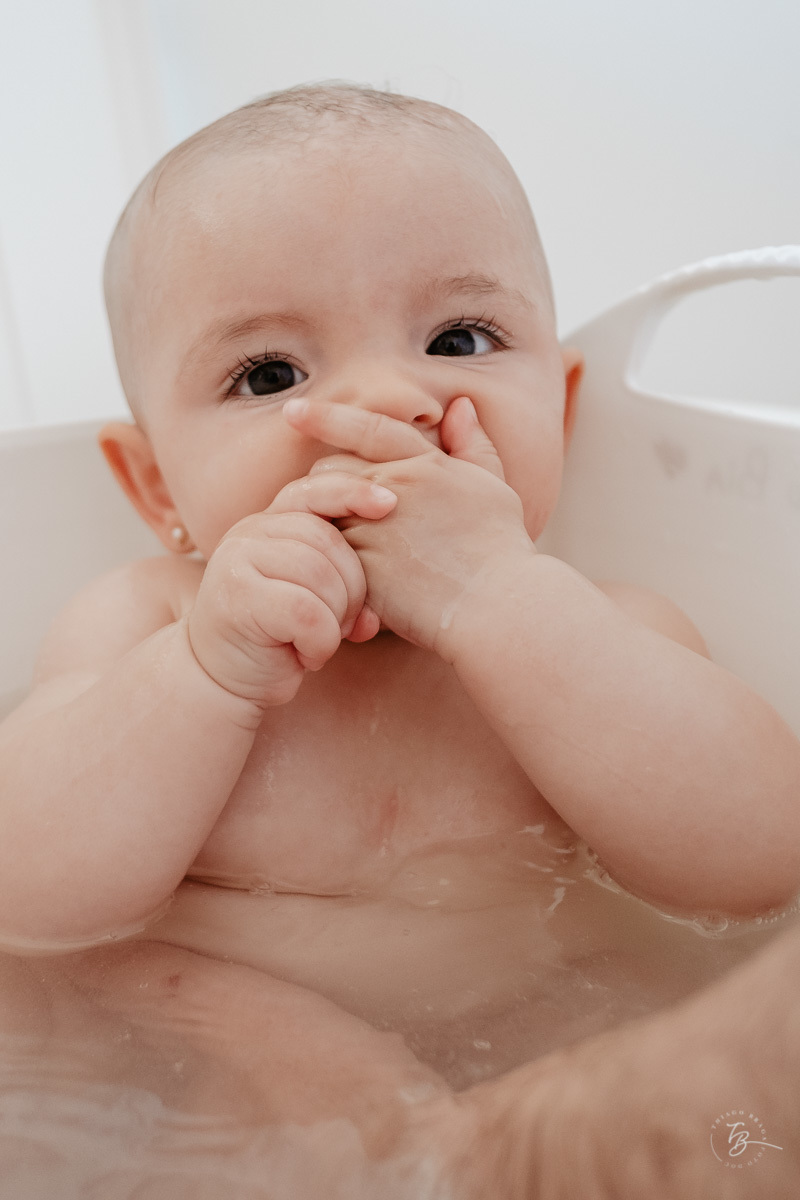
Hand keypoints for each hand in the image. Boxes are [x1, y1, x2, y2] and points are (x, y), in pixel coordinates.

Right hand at [186, 474, 396, 706]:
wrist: (224, 681)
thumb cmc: (277, 638)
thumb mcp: (315, 599)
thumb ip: (343, 582)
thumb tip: (382, 605)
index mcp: (268, 523)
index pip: (314, 491)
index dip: (353, 492)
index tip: (390, 504)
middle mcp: (248, 532)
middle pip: (329, 541)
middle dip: (354, 589)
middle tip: (345, 625)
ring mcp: (237, 561)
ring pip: (320, 577)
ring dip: (336, 620)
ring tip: (322, 641)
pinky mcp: (238, 598)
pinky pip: (307, 612)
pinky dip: (320, 642)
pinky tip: (308, 657)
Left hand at [283, 396, 535, 655]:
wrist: (497, 605)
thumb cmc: (501, 550)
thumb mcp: (495, 486)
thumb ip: (474, 445)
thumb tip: (461, 406)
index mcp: (425, 464)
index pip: (367, 428)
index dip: (328, 416)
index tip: (293, 409)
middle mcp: (394, 489)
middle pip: (332, 469)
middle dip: (324, 482)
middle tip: (328, 506)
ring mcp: (374, 529)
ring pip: (323, 512)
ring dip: (320, 522)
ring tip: (322, 541)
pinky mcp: (362, 569)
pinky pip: (326, 555)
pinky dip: (324, 560)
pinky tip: (328, 574)